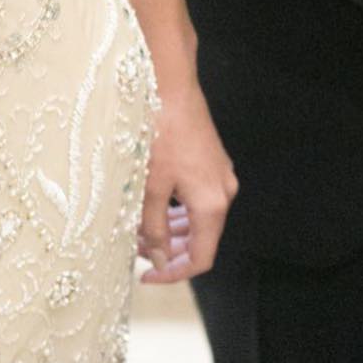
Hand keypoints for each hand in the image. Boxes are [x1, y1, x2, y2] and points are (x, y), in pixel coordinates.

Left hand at [137, 75, 236, 283]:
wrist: (172, 87)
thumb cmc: (160, 134)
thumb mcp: (150, 187)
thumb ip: (154, 229)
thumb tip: (159, 260)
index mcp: (212, 204)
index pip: (201, 257)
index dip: (174, 273)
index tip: (146, 275)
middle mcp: (223, 192)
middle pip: (202, 239)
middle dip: (171, 251)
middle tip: (138, 253)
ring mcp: (220, 175)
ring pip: (199, 218)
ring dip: (173, 231)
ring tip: (141, 231)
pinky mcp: (212, 162)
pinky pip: (198, 198)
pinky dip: (178, 210)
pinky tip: (154, 206)